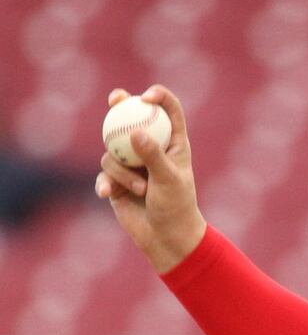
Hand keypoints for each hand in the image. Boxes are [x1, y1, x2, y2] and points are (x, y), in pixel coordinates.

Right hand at [96, 85, 206, 273]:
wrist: (166, 238)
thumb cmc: (176, 207)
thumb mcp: (168, 180)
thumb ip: (153, 156)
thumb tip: (135, 132)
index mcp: (173, 144)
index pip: (168, 112)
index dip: (159, 97)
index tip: (147, 96)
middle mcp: (151, 149)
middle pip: (133, 120)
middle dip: (122, 105)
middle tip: (116, 98)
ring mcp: (132, 164)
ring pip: (113, 151)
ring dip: (124, 171)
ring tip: (141, 189)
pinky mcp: (117, 181)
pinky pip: (104, 174)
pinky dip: (106, 182)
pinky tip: (107, 193)